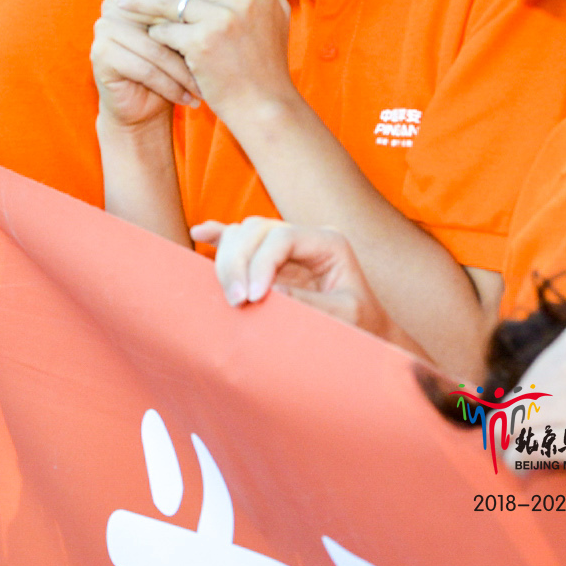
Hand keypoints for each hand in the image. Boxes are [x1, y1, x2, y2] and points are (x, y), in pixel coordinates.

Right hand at [190, 217, 399, 340]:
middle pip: (256, 230)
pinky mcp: (269, 258)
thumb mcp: (346, 317)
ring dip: (227, 259)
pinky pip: (237, 239)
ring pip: (242, 233)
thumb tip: (269, 291)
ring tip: (232, 296)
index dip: (262, 263)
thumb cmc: (361, 327)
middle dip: (239, 262)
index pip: (283, 238)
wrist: (365, 335)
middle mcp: (304, 237)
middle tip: (237, 301)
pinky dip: (218, 236)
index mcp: (328, 242)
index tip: (256, 298)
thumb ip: (312, 303)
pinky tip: (200, 233)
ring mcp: (284, 245)